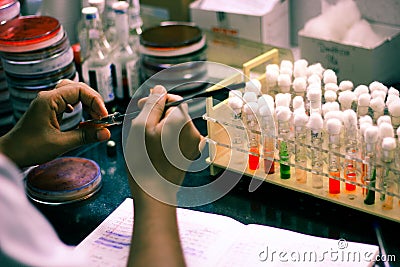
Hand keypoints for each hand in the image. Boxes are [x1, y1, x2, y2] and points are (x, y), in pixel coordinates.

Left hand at [0, 79, 110, 167]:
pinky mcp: (48, 110)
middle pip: (78, 88)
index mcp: (50, 100)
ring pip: (73, 93)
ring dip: (87, 103)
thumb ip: (85, 136)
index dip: (96, 102)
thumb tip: (104, 133)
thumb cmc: (28, 148)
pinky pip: (67, 101)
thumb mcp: (61, 143)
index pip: (80, 91)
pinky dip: (79, 107)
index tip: (103, 116)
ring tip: (94, 118)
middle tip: (101, 117)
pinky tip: (82, 117)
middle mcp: (48, 98)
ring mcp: (48, 103)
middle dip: (93, 101)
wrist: (11, 154)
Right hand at [125, 85, 201, 203]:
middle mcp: (193, 131)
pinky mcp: (191, 154)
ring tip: (148, 142)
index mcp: (182, 121)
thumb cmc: (145, 163)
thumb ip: (152, 104)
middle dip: (158, 116)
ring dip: (161, 128)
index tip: (143, 107)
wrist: (154, 193)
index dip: (157, 101)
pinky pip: (178, 138)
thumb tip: (159, 89)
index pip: (173, 98)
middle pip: (175, 112)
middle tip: (142, 128)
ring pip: (175, 126)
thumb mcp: (141, 126)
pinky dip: (167, 140)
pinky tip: (155, 150)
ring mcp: (194, 144)